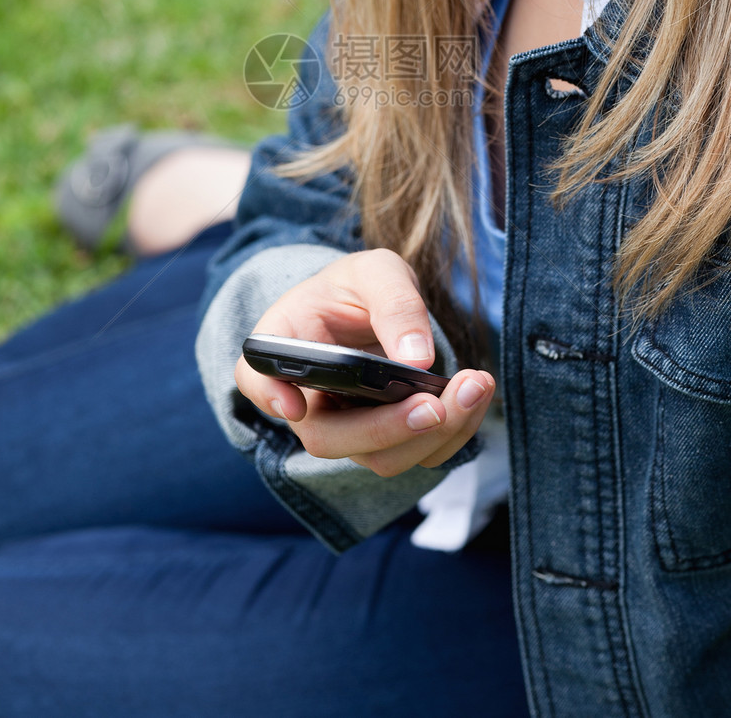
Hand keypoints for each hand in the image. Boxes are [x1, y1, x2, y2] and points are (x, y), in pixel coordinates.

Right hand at [234, 248, 495, 475]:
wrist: (374, 308)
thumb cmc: (360, 287)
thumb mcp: (376, 272)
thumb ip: (394, 303)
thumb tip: (415, 359)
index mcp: (284, 348)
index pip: (255, 379)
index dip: (270, 395)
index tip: (295, 404)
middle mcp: (305, 401)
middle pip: (329, 439)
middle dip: (388, 428)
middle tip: (436, 402)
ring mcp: (344, 428)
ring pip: (379, 458)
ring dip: (434, 433)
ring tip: (475, 385)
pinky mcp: (384, 441)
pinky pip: (416, 454)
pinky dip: (453, 433)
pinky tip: (475, 395)